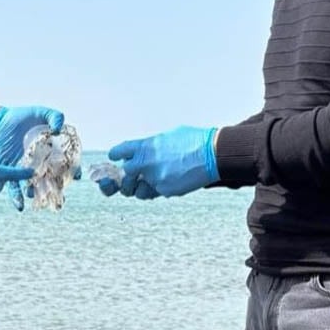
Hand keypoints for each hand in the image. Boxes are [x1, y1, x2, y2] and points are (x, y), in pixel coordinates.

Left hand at [0, 105, 64, 209]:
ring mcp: (25, 168)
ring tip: (39, 199)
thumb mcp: (40, 112)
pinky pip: (14, 186)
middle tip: (61, 199)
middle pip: (51, 179)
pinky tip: (21, 206)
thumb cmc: (20, 117)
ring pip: (34, 185)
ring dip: (37, 194)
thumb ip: (54, 116)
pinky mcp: (10, 171)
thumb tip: (58, 128)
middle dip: (57, 190)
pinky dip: (17, 197)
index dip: (71, 170)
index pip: (64, 163)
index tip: (75, 176)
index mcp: (50, 149)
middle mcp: (39, 162)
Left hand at [100, 126, 218, 197]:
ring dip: (142, 187)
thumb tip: (143, 149)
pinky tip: (172, 180)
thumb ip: (151, 145)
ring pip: (138, 190)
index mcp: (145, 146)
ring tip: (154, 180)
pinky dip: (161, 189)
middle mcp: (147, 162)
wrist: (213, 154)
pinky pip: (156, 193)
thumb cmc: (193, 141)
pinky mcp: (166, 190)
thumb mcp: (168, 136)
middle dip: (129, 176)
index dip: (117, 155)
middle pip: (126, 173)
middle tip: (134, 175)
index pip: (119, 152)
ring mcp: (155, 178)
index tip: (117, 157)